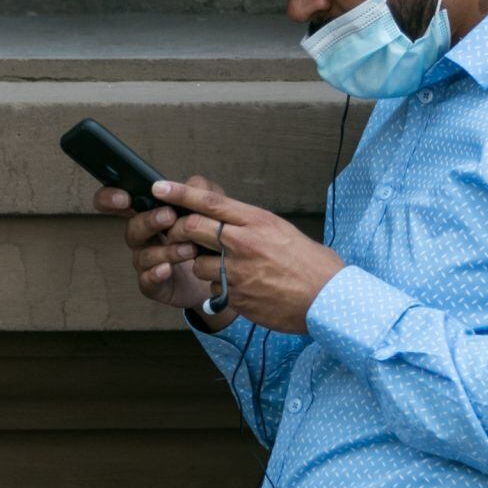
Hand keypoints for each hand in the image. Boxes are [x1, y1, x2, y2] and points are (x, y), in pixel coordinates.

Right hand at [93, 175, 234, 323]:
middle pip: (132, 227)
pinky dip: (156, 274)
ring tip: (189, 248)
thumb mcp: (207, 209)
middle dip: (149, 221)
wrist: (219, 274)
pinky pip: (147, 280)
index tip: (124, 198)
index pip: (117, 203)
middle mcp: (143, 237)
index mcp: (148, 214)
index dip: (110, 199)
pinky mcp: (152, 284)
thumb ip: (199, 191)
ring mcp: (145, 261)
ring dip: (166, 250)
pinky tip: (168, 269)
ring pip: (145, 254)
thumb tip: (189, 185)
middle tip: (169, 216)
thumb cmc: (205, 237)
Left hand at [149, 179, 343, 333]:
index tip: (159, 187)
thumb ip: (250, 225)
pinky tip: (239, 288)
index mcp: (257, 221)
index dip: (180, 193)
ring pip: (196, 262)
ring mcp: (237, 271)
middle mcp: (243, 243)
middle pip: (192, 228)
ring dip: (201, 264)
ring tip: (224, 268)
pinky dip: (218, 287)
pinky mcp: (235, 296)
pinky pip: (211, 288)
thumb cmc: (312, 264)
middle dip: (180, 230)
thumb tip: (226, 221)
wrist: (328, 300)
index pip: (210, 201)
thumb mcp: (282, 231)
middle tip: (179, 234)